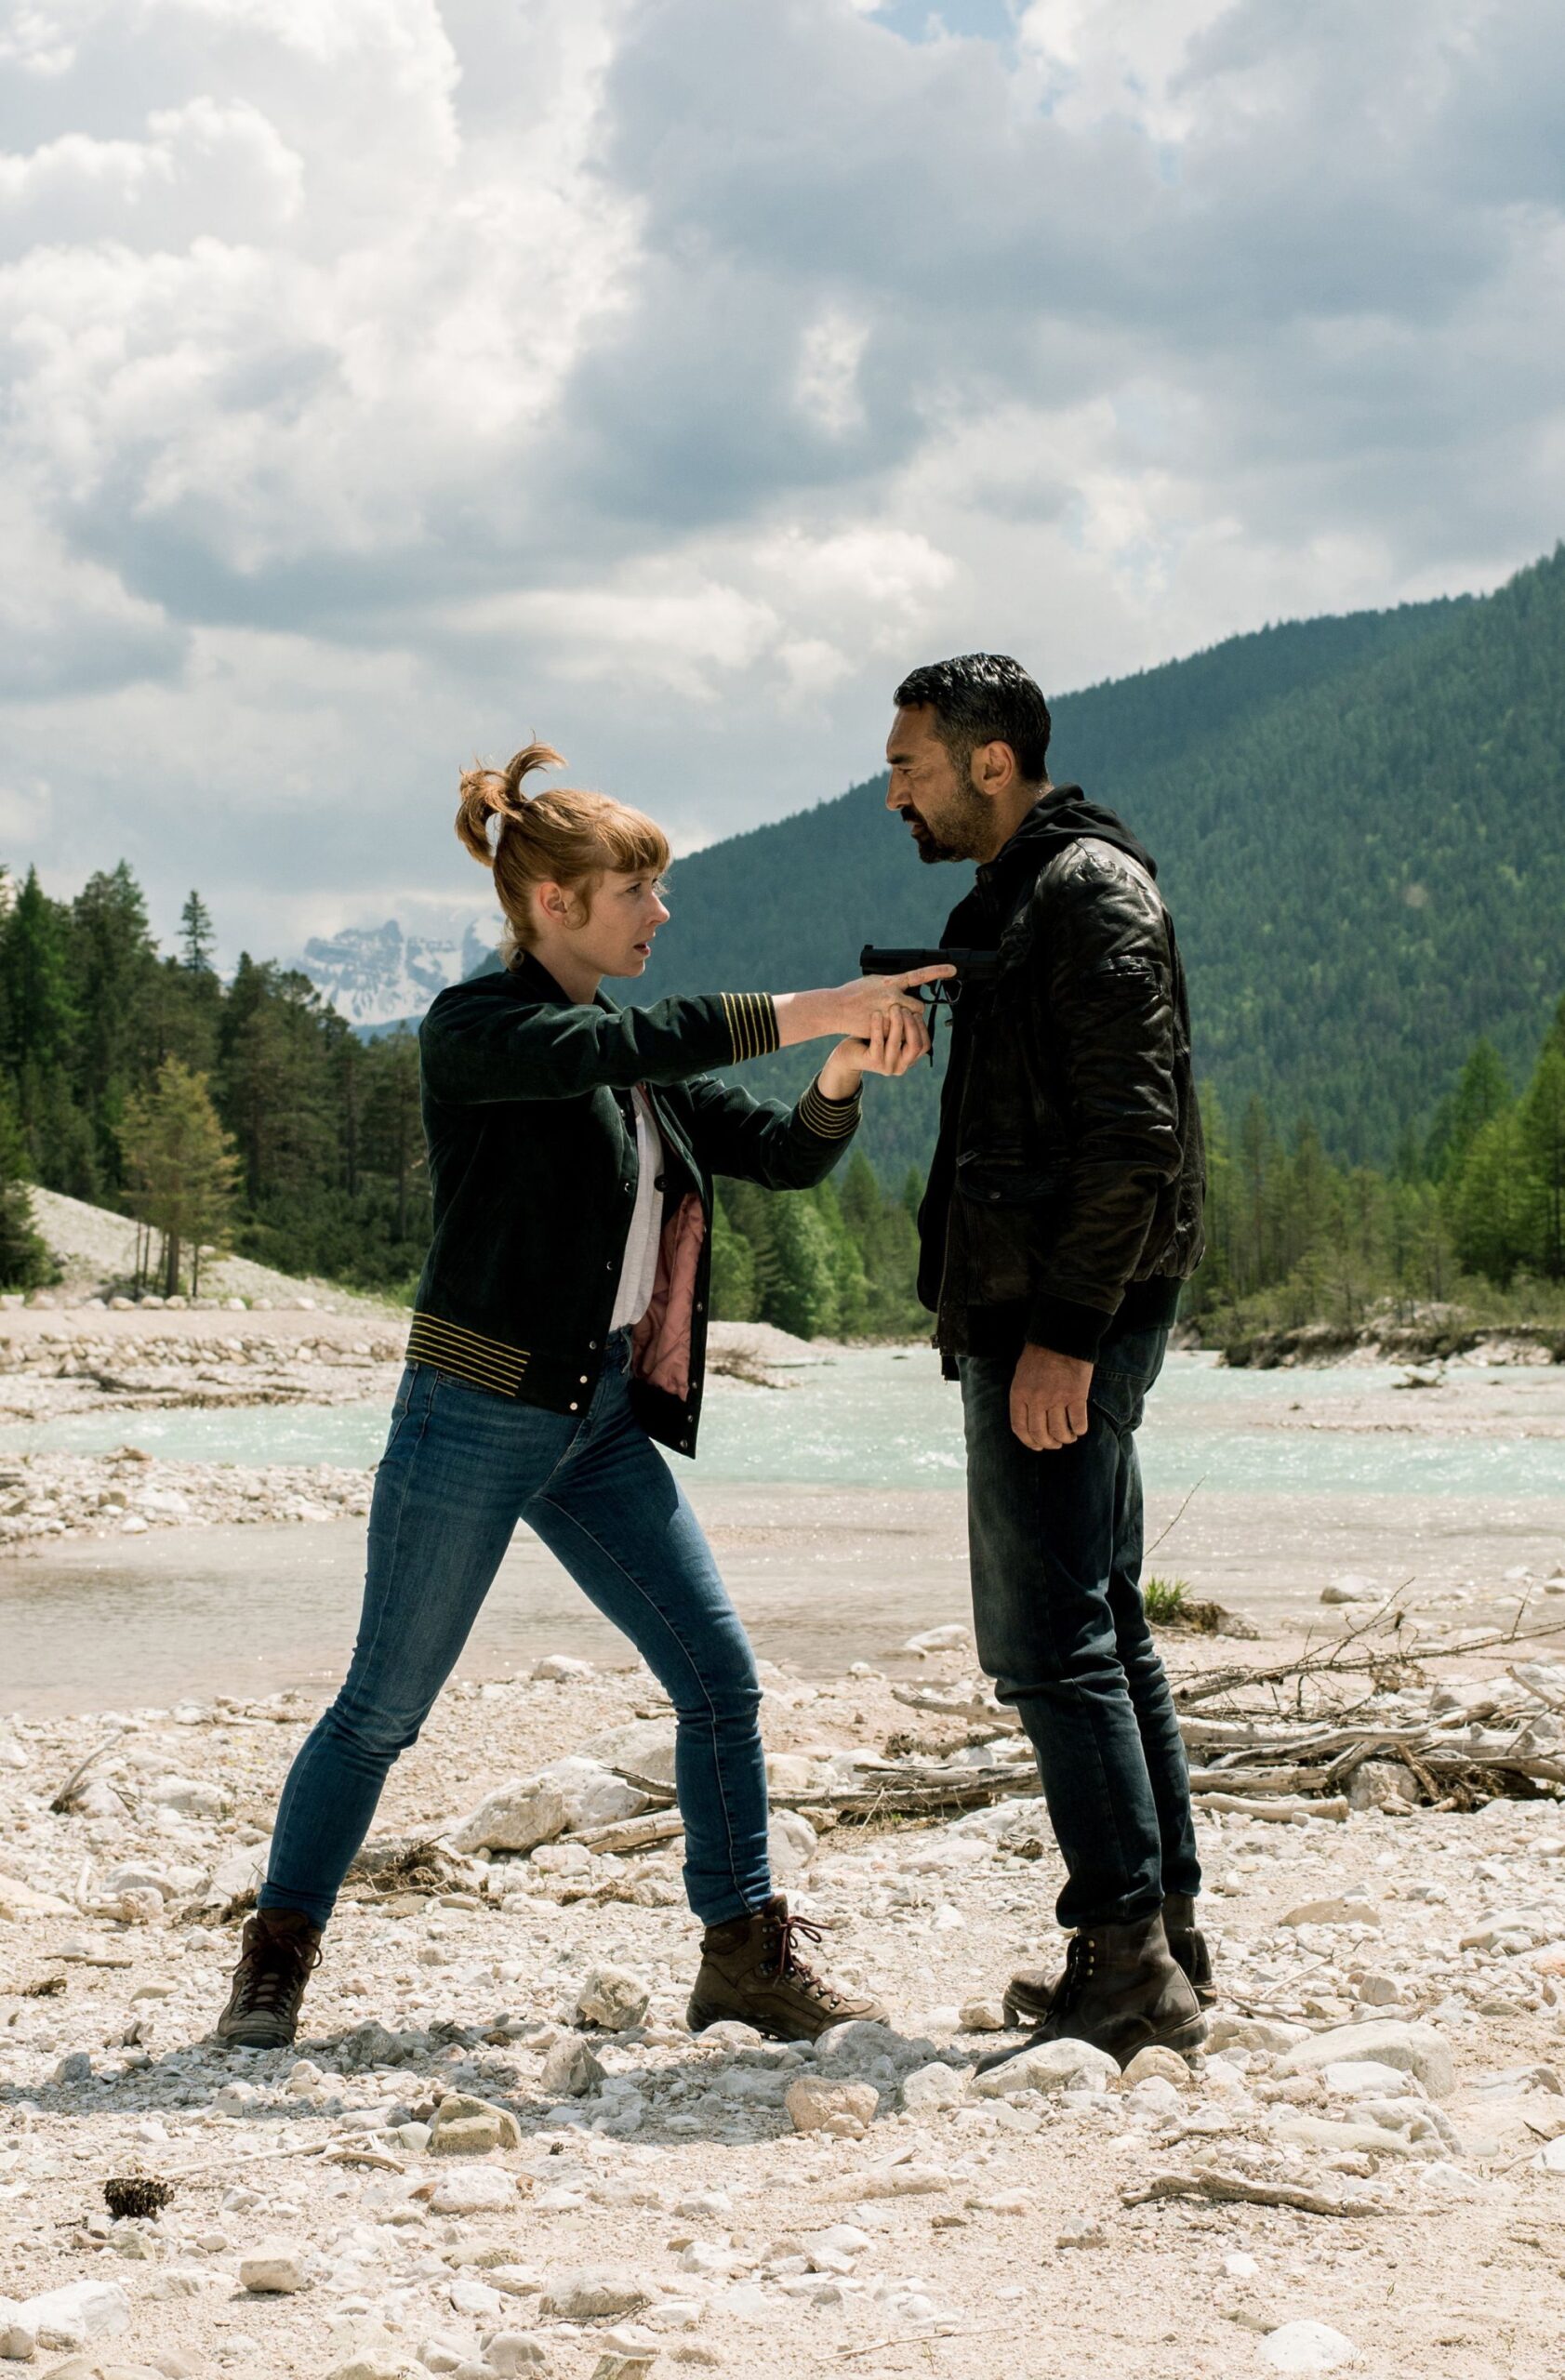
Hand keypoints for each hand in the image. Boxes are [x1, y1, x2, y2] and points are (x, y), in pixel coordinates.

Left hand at [820, 1009, 928, 1093]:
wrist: (849, 1055)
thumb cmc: (872, 1040)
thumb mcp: (891, 1035)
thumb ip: (904, 1027)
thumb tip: (918, 1007)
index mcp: (908, 1061)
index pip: (924, 1045)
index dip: (921, 1028)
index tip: (915, 1012)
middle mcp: (900, 1067)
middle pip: (915, 1045)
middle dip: (911, 1024)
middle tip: (904, 1008)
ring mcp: (887, 1066)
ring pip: (896, 1042)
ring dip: (896, 1022)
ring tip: (893, 1007)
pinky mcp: (873, 1063)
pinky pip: (878, 1042)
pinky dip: (878, 1026)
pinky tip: (876, 1014)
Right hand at [835, 964, 953, 1041]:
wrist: (837, 1007)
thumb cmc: (853, 994)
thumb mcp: (873, 982)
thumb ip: (891, 985)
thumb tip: (902, 986)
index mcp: (891, 982)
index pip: (919, 975)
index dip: (937, 971)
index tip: (953, 969)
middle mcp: (893, 996)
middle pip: (919, 1007)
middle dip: (914, 1013)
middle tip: (902, 1014)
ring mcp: (890, 1012)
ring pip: (909, 1022)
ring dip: (904, 1024)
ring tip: (888, 1020)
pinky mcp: (885, 1027)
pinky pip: (897, 1033)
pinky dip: (892, 1033)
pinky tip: (880, 1028)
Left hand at [1010, 1343, 1092, 1450]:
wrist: (1061, 1336)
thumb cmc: (1040, 1353)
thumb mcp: (1021, 1374)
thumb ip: (1023, 1397)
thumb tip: (1029, 1420)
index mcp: (1019, 1394)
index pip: (1020, 1428)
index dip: (1029, 1442)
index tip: (1037, 1446)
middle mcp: (1036, 1400)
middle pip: (1040, 1434)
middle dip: (1049, 1444)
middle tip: (1056, 1443)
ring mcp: (1056, 1399)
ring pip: (1060, 1432)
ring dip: (1065, 1439)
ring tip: (1069, 1436)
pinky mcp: (1077, 1396)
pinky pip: (1078, 1423)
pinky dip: (1080, 1430)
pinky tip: (1080, 1428)